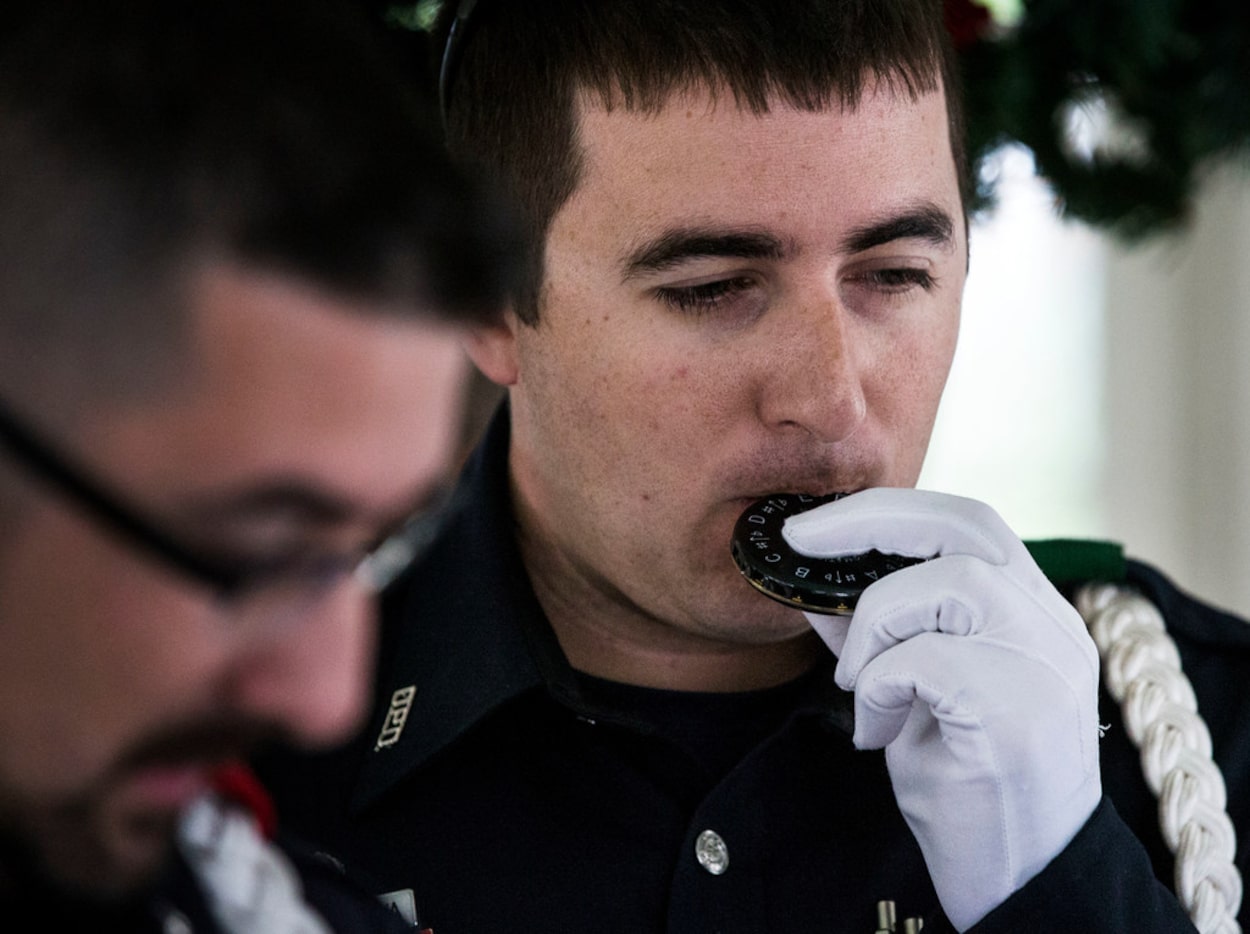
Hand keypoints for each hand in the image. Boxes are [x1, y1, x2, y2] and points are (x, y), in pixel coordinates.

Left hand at [783, 488, 1101, 930]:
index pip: (969, 523)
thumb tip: (815, 586)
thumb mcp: (913, 694)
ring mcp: (1045, 664)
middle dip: (866, 521)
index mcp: (1034, 613)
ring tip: (859, 682)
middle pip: (964, 526)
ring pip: (944, 583)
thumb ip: (877, 634)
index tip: (816, 523)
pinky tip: (878, 731)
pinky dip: (878, 686)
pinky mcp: (1020, 710)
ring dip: (873, 625)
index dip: (889, 509)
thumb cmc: (970, 784)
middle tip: (802, 544)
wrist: (1019, 879)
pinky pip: (923, 659)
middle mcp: (1053, 626)